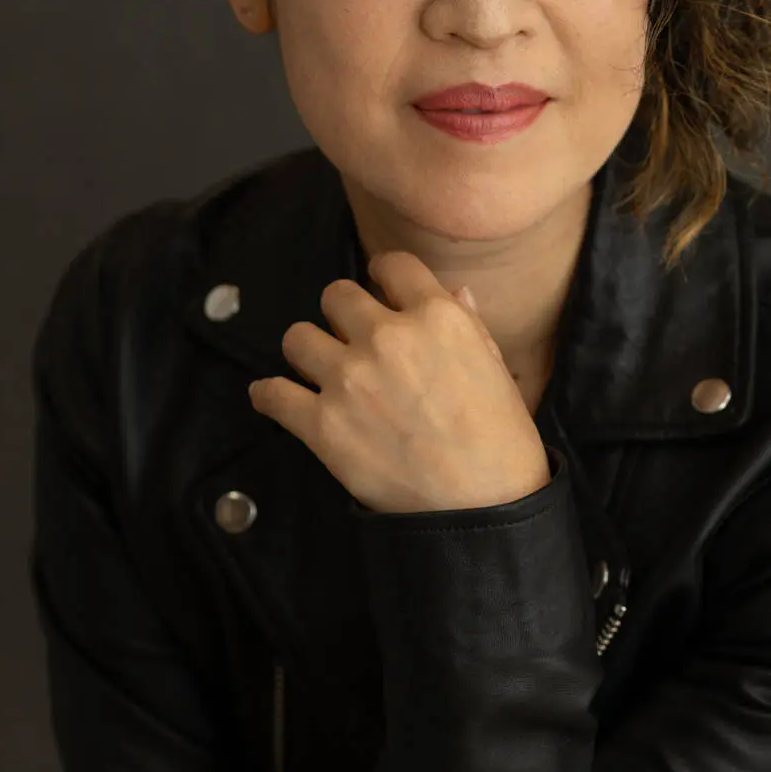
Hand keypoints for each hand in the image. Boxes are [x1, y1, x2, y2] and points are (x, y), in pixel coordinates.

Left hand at [248, 253, 551, 512]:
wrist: (483, 506)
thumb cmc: (501, 439)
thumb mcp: (495, 370)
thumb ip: (467, 325)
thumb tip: (453, 292)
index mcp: (436, 317)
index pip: (392, 265)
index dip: (383, 275)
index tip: (380, 289)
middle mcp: (386, 337)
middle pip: (336, 295)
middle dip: (342, 314)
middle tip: (352, 340)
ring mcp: (348, 379)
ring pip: (297, 337)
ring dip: (308, 352)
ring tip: (320, 372)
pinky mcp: (321, 424)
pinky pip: (271, 394)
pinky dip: (269, 396)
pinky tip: (275, 399)